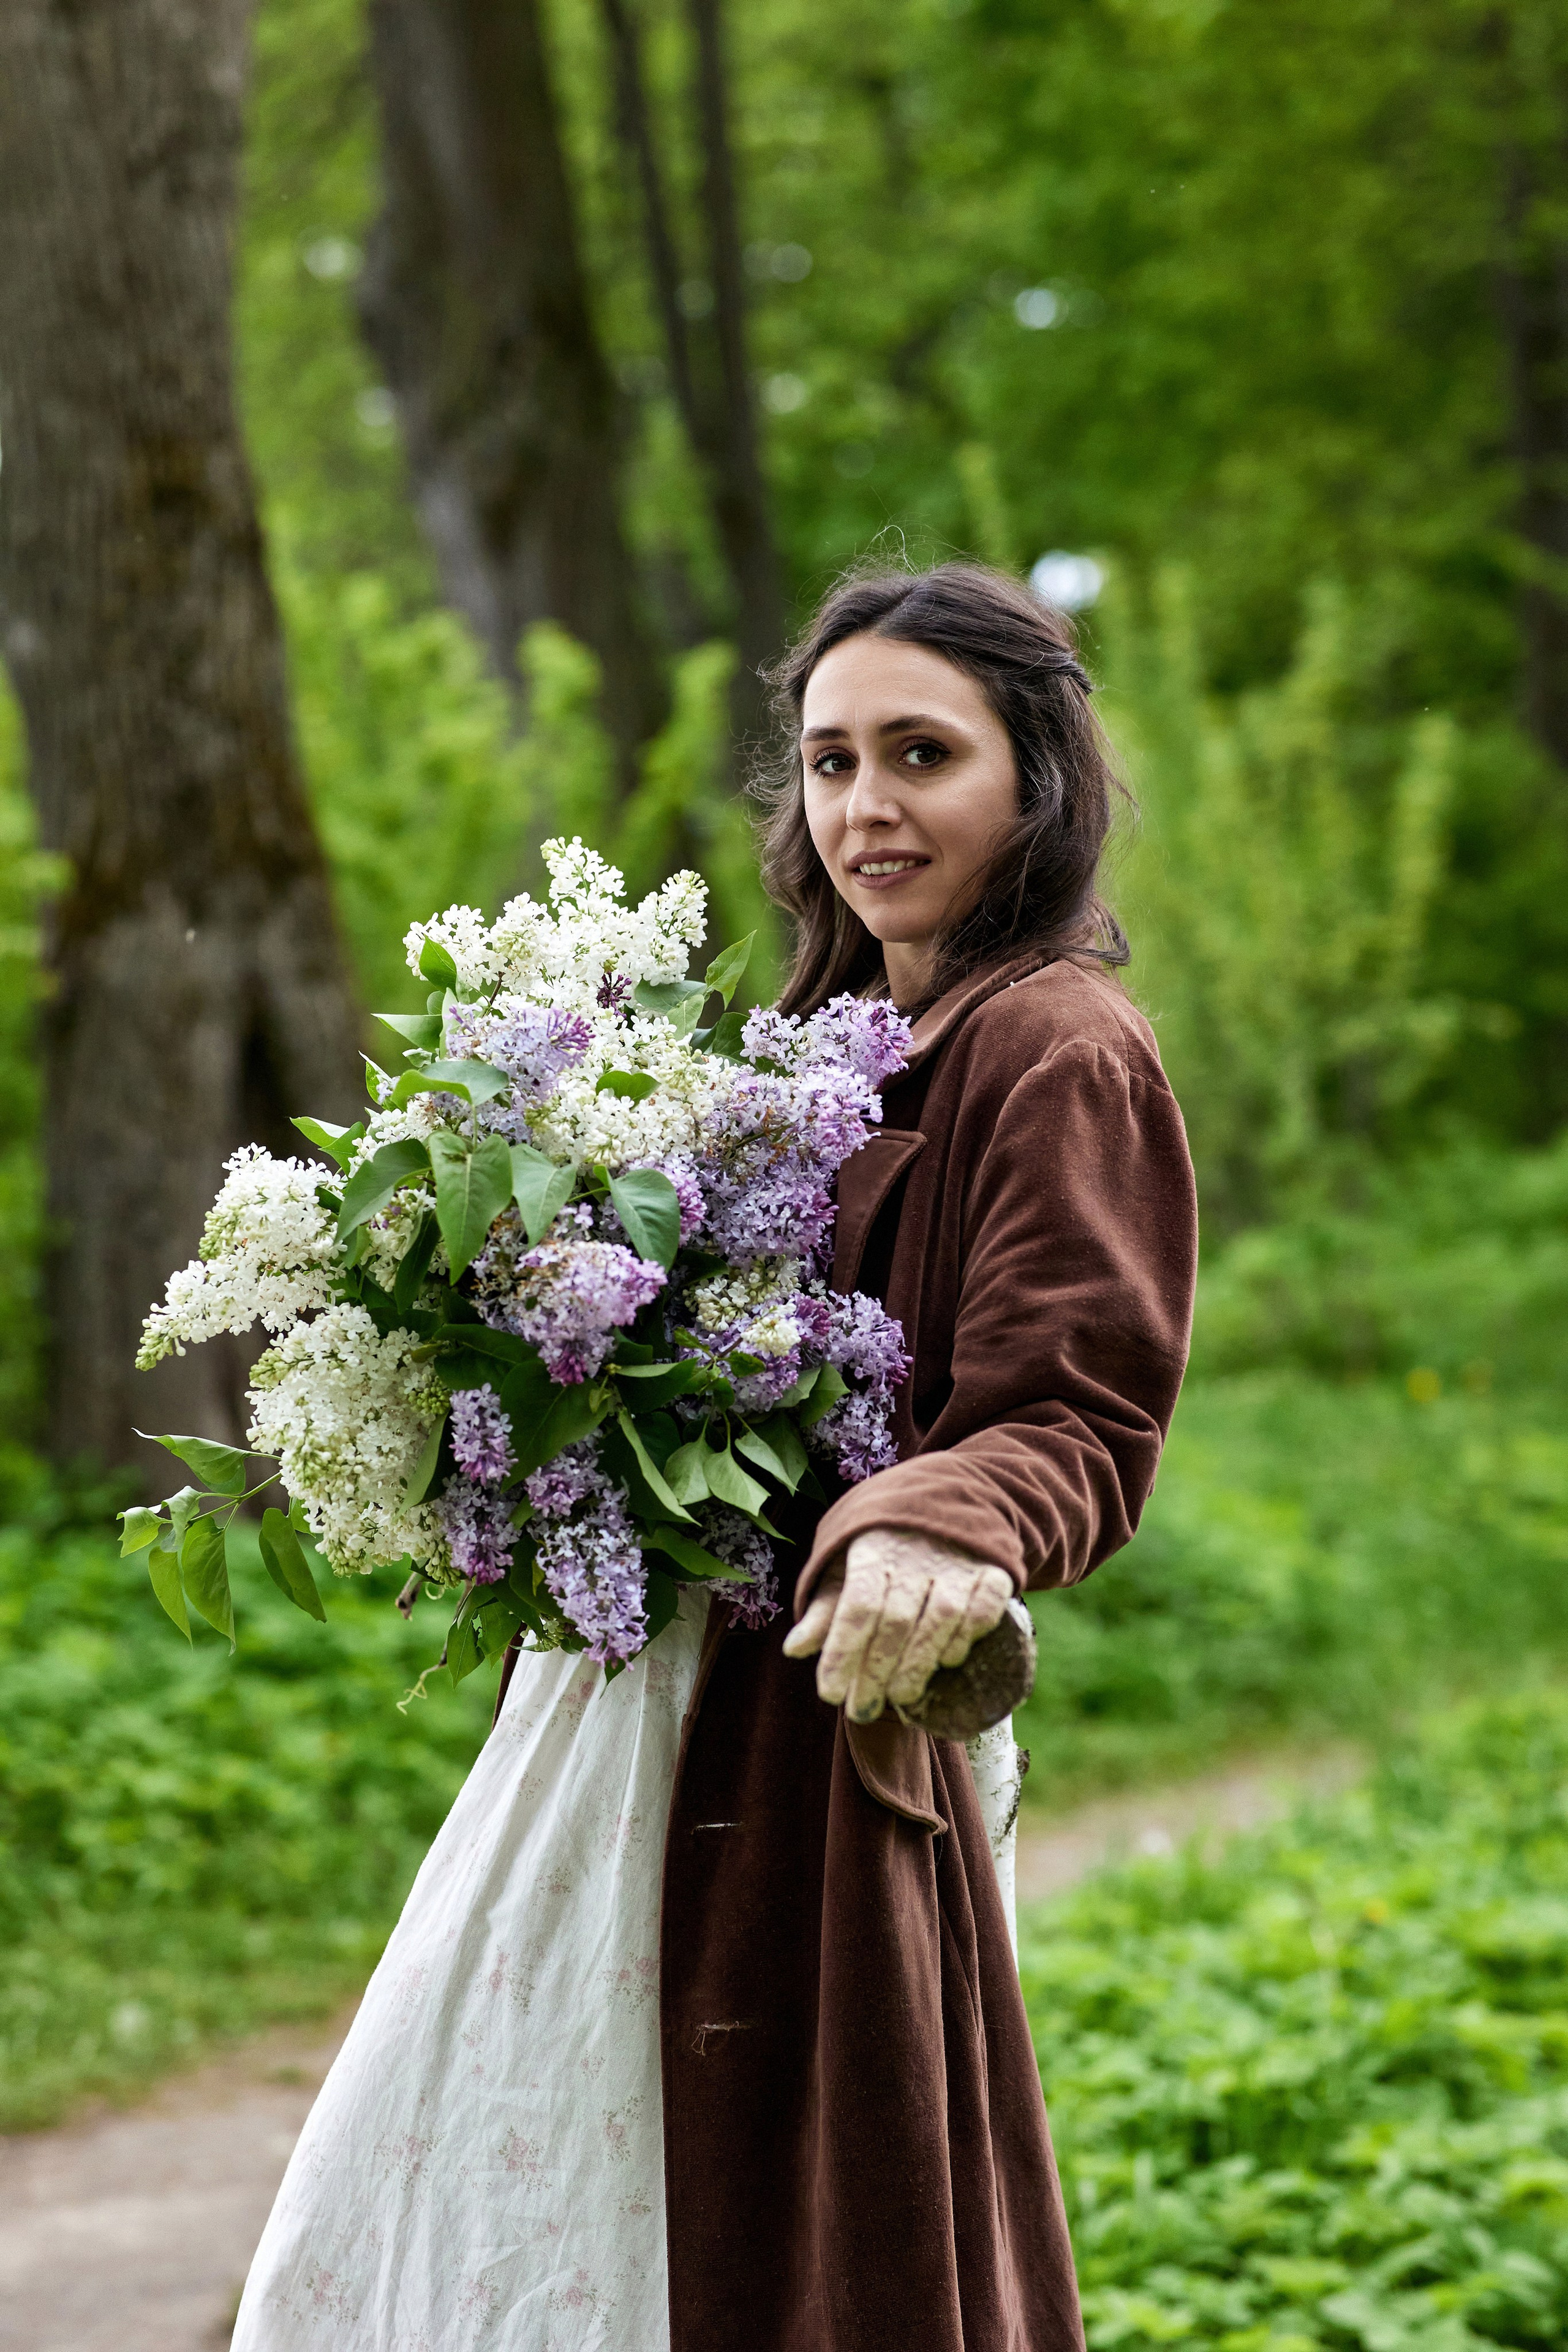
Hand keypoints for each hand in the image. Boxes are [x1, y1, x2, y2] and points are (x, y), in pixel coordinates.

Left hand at [782, 1528, 1013, 1723]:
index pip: (857, 1605)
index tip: (829, 1694)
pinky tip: (948, 1660)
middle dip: (876, 1671)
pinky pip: (984, 1607)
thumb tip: (793, 1650)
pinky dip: (966, 1637)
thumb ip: (825, 1611)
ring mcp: (958, 1560)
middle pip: (895, 1618)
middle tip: (861, 1710)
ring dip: (919, 1663)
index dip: (843, 1652)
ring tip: (899, 1697)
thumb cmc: (883, 1549)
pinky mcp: (993, 1570)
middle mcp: (916, 1551)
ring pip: (941, 1616)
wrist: (944, 1499)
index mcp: (872, 1546)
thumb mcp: (846, 1569)